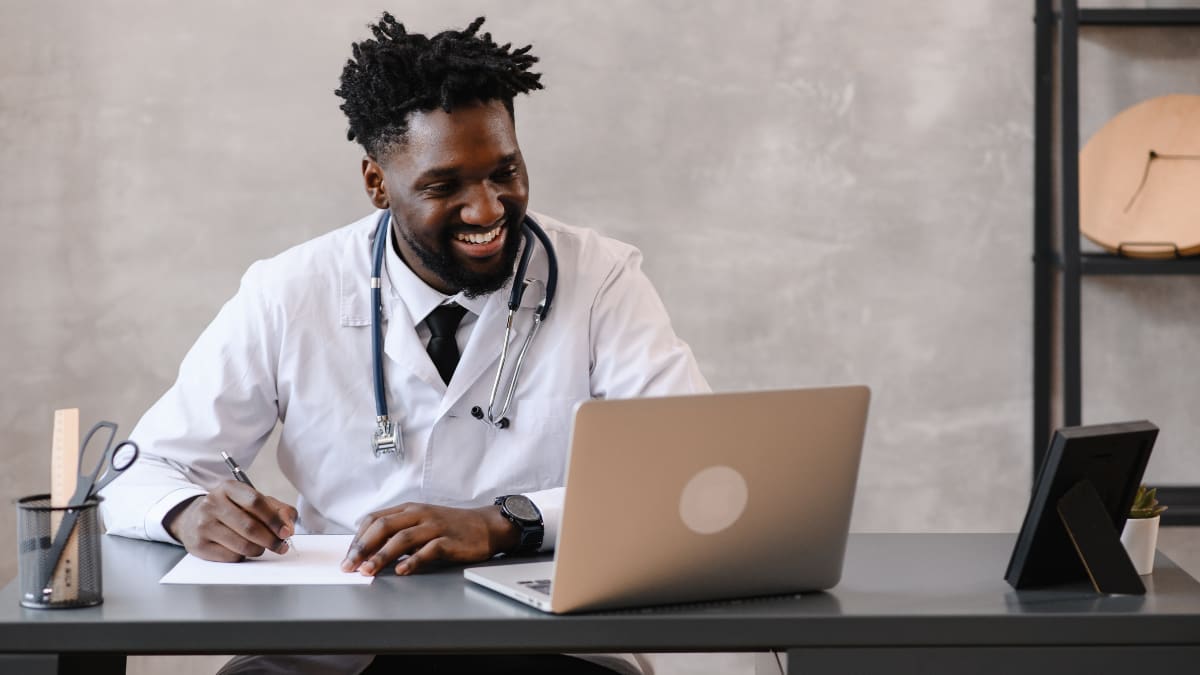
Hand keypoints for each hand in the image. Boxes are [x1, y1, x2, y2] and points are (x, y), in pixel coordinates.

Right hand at [163, 480, 297, 561]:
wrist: (192, 518)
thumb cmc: (232, 510)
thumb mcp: (253, 502)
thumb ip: (278, 510)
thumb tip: (288, 528)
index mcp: (229, 488)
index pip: (256, 502)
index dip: (274, 519)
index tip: (286, 532)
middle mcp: (213, 503)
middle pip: (250, 527)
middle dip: (271, 540)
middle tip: (281, 546)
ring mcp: (203, 524)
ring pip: (241, 545)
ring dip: (258, 550)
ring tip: (260, 548)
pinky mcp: (198, 545)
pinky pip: (230, 557)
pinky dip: (242, 557)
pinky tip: (241, 550)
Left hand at [341, 502, 518, 575]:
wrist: (486, 526)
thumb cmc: (450, 527)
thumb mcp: (421, 523)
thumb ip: (398, 532)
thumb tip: (368, 550)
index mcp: (409, 509)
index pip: (375, 519)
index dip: (358, 538)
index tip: (347, 557)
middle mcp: (419, 514)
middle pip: (384, 527)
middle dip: (362, 547)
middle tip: (349, 566)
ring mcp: (435, 526)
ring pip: (402, 538)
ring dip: (382, 556)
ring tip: (368, 571)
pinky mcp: (449, 540)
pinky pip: (428, 550)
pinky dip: (412, 561)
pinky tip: (401, 571)